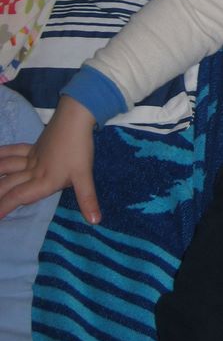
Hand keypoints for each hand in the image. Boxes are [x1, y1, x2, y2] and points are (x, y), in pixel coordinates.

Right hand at [0, 95, 99, 223]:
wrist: (74, 118)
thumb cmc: (79, 148)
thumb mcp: (85, 176)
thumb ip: (87, 199)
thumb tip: (95, 221)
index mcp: (44, 181)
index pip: (19, 197)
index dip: (4, 207)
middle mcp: (32, 171)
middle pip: (8, 184)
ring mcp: (30, 158)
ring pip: (6, 168)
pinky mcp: (32, 147)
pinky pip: (12, 152)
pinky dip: (1, 155)